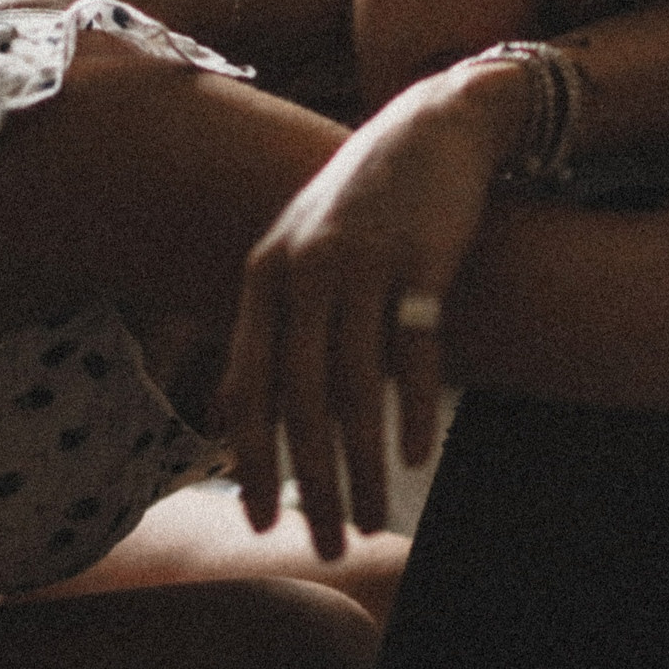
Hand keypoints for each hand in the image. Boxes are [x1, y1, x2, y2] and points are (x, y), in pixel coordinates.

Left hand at [212, 60, 528, 557]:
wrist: (435, 125)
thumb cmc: (364, 204)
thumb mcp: (298, 254)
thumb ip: (270, 327)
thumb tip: (234, 418)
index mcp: (264, 274)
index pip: (247, 388)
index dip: (251, 462)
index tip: (264, 522)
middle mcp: (304, 268)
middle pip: (300, 400)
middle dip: (312, 484)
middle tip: (330, 543)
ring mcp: (363, 261)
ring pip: (355, 387)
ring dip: (362, 466)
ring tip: (374, 519)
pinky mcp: (421, 257)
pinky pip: (415, 352)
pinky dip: (413, 411)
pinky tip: (416, 456)